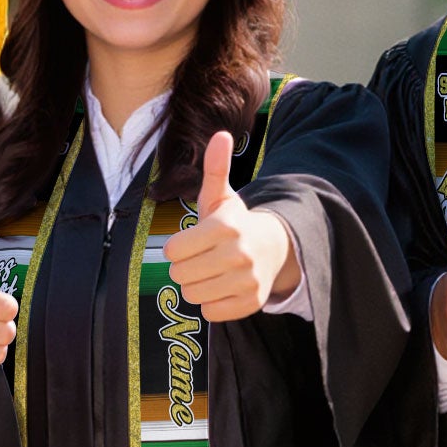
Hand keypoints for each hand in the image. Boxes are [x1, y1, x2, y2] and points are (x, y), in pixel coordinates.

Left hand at [162, 131, 297, 319]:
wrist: (273, 248)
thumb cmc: (235, 222)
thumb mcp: (221, 196)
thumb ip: (215, 168)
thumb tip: (221, 134)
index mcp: (226, 227)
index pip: (174, 251)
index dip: (177, 248)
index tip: (190, 243)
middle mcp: (239, 255)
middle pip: (180, 275)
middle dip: (184, 268)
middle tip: (200, 259)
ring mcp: (247, 281)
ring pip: (193, 296)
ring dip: (196, 286)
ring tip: (211, 272)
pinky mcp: (251, 303)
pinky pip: (210, 312)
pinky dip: (211, 303)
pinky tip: (222, 287)